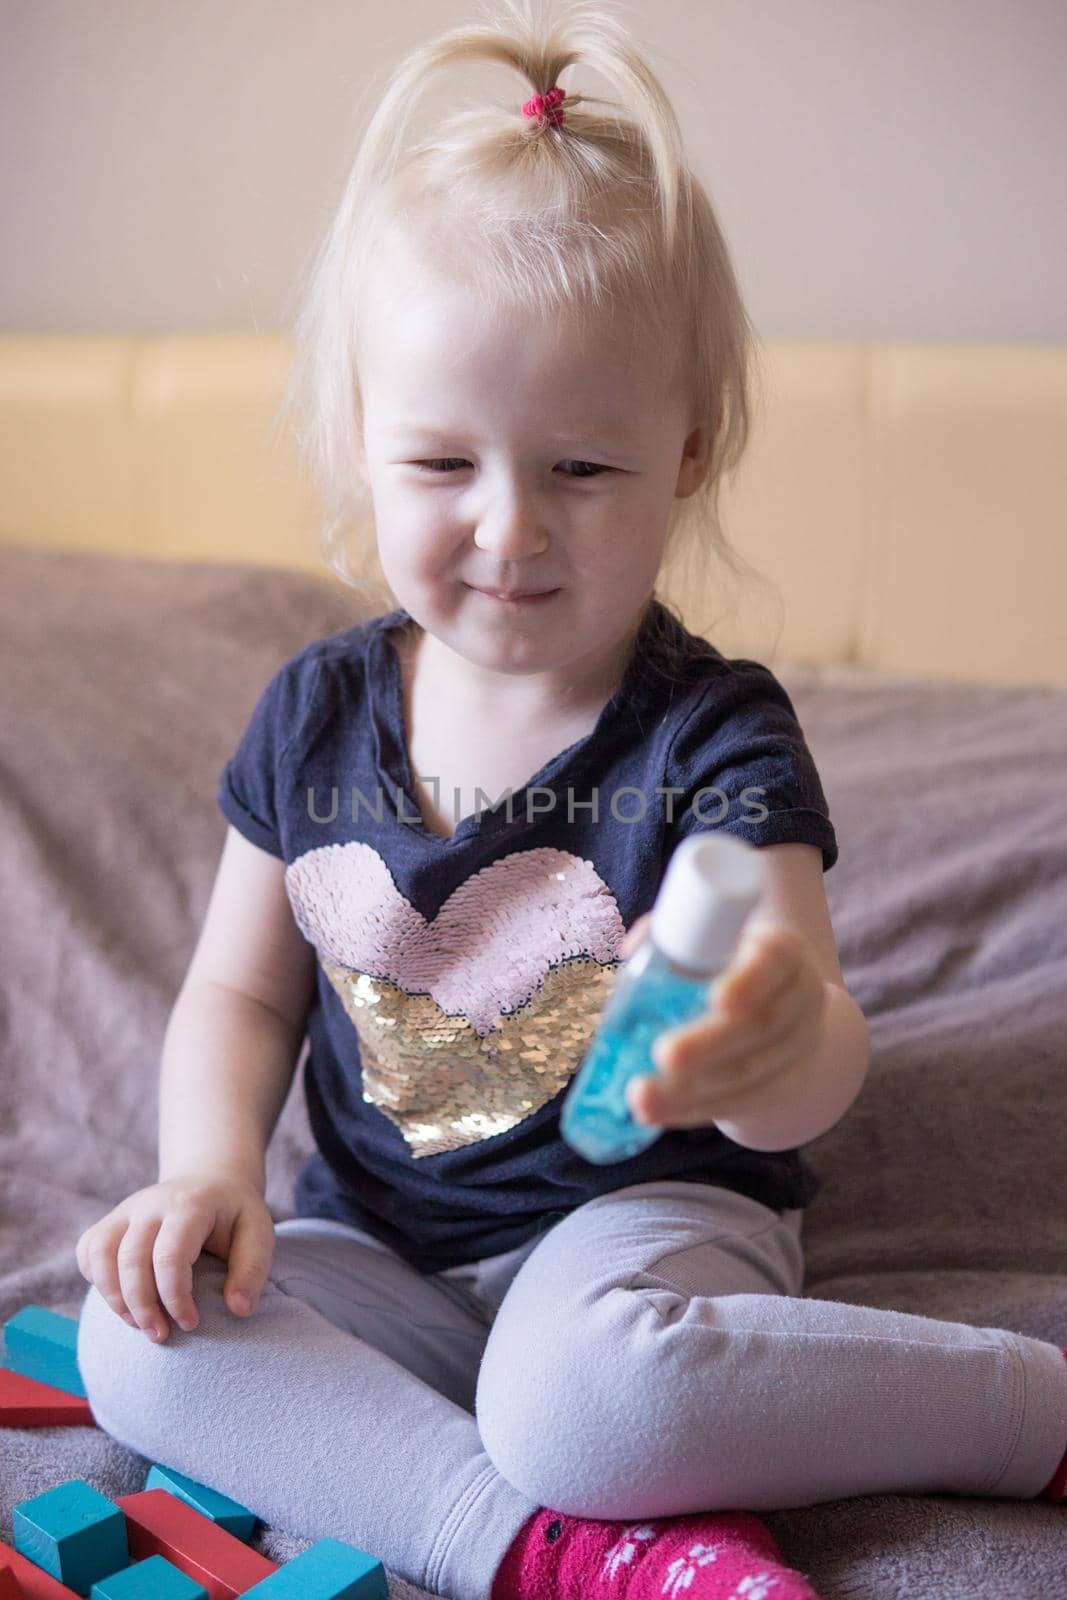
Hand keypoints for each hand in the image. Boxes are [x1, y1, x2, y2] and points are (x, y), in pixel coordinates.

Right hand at [75, 1176, 274, 1343]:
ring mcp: (126, 1210)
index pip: (170, 1255)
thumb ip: (252, 1269)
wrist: (209, 1183)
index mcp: (190, 1204)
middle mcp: (151, 1203)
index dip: (176, 1297)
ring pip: (100, 1255)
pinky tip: (122, 1301)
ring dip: (115, 1298)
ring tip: (138, 1325)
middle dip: (143, 1307)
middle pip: (131, 1259)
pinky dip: (96, 1281)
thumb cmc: (234, 1216)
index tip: (191, 1323)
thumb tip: (239, 1310)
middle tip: (160, 1336)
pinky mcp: (110, 1221)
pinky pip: (88, 1251)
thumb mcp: (259, 1233)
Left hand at [618, 915, 827, 1130]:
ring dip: (690, 1091)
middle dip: (708, 1045)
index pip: (775, 961)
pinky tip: (655, 1113)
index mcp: (784, 951)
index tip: (718, 999)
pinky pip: (737, 1103)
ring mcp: (795, 1048)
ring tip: (640, 1097)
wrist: (777, 999)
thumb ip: (673, 935)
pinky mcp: (780, 1086)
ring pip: (748, 1074)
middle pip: (760, 1026)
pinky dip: (691, 1110)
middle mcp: (799, 1000)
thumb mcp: (713, 934)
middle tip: (663, 1056)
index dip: (750, 982)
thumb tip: (633, 951)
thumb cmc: (730, 956)